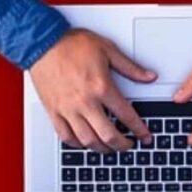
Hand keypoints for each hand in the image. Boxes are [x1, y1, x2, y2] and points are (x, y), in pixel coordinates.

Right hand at [29, 29, 156, 151]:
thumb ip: (130, 67)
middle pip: (108, 135)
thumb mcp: (107, 50)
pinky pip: (66, 136)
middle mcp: (85, 102)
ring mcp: (68, 109)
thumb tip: (149, 76)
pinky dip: (78, 144)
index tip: (144, 136)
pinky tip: (85, 143)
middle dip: (122, 145)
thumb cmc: (71, 44)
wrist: (42, 42)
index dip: (139, 130)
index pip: (126, 116)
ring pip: (88, 140)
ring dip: (102, 148)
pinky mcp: (54, 111)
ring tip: (109, 147)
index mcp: (101, 87)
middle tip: (128, 145)